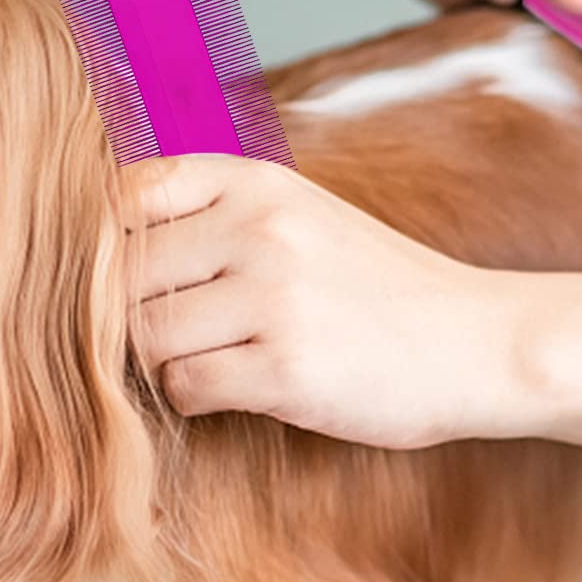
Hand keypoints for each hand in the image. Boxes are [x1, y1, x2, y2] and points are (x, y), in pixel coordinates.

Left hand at [127, 155, 533, 449]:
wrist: (478, 343)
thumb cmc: (381, 289)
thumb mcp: (305, 215)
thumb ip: (218, 211)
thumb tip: (102, 237)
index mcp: (258, 182)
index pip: (127, 196)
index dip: (111, 247)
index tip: (137, 280)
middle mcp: (260, 229)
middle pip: (125, 277)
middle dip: (133, 316)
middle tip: (174, 337)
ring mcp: (273, 298)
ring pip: (147, 337)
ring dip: (165, 362)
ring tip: (214, 361)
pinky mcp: (284, 369)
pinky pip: (183, 387)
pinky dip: (194, 398)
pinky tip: (235, 390)